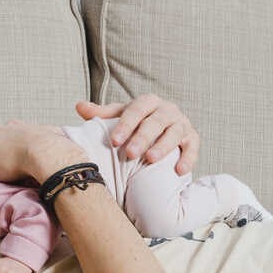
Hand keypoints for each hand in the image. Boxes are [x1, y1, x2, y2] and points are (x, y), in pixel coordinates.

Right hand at [0, 120, 84, 182]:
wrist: (45, 154)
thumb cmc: (11, 159)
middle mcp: (5, 127)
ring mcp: (25, 129)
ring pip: (12, 138)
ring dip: (9, 147)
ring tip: (10, 163)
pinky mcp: (43, 134)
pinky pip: (33, 140)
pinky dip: (30, 146)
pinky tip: (32, 156)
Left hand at [76, 94, 199, 174]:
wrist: (160, 130)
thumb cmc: (136, 124)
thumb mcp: (118, 117)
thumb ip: (101, 114)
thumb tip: (79, 107)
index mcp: (148, 102)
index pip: (136, 110)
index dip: (126, 125)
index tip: (114, 141)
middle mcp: (167, 110)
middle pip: (156, 122)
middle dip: (142, 137)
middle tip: (130, 153)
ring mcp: (181, 123)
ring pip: (174, 133)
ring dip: (164, 146)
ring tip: (151, 159)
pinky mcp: (192, 138)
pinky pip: (192, 147)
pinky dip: (188, 158)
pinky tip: (178, 171)